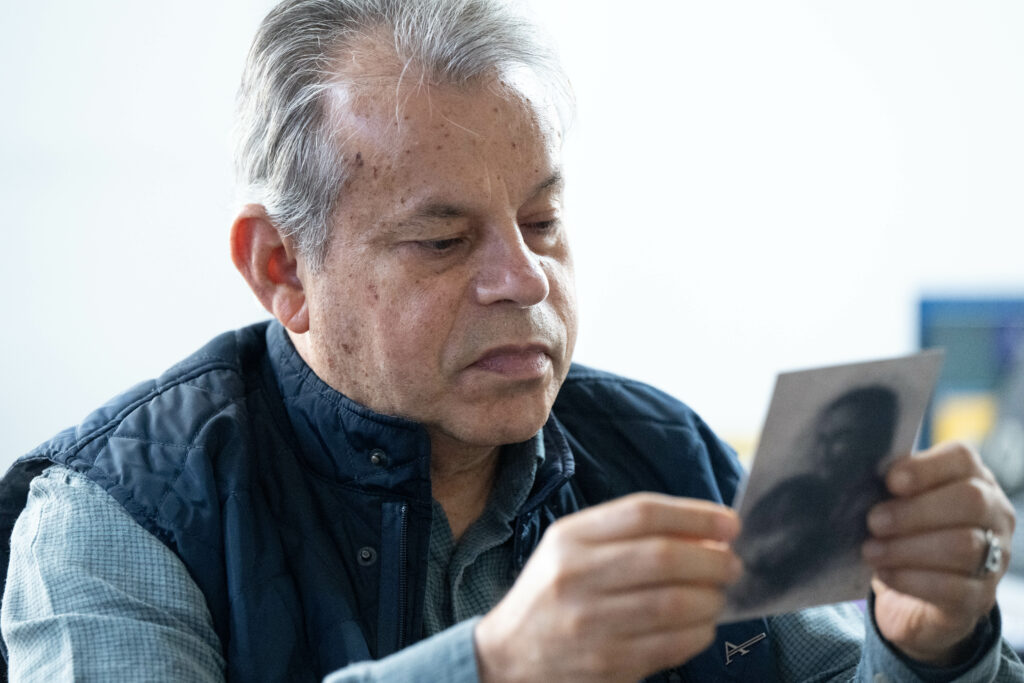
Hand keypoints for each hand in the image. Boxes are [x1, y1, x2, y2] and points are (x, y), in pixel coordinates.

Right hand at [474, 492, 740, 682]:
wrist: (509, 655)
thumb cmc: (554, 592)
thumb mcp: (574, 548)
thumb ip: (630, 534)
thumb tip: (707, 532)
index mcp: (569, 538)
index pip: (642, 513)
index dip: (696, 514)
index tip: (730, 524)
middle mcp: (575, 577)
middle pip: (663, 557)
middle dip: (712, 560)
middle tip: (734, 565)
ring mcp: (589, 624)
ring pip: (674, 604)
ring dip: (712, 599)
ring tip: (719, 595)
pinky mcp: (606, 664)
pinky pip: (671, 645)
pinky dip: (699, 633)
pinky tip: (701, 625)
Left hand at [862, 442, 1015, 665]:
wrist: (912, 597)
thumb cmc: (901, 534)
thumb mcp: (897, 503)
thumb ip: (890, 488)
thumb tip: (859, 474)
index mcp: (971, 479)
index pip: (962, 458)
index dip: (926, 467)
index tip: (890, 481)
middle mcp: (993, 514)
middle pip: (969, 501)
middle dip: (915, 511)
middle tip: (874, 522)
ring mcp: (994, 557)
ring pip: (963, 546)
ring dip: (908, 548)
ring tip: (871, 551)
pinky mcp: (981, 597)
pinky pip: (954, 588)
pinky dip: (912, 579)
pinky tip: (884, 574)